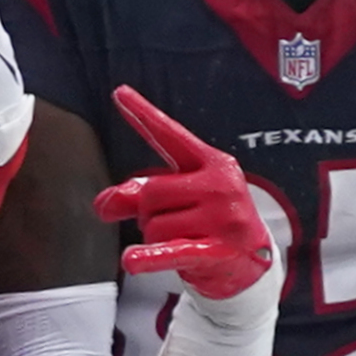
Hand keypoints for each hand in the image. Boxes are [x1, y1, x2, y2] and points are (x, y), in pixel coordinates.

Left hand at [88, 84, 277, 299]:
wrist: (251, 263)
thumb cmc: (210, 222)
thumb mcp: (179, 200)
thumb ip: (136, 196)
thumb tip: (104, 206)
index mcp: (211, 162)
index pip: (170, 136)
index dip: (143, 115)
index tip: (119, 93)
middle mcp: (219, 184)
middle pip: (151, 193)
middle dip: (148, 213)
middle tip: (171, 224)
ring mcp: (222, 217)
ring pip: (154, 226)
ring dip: (155, 239)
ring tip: (182, 240)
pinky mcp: (218, 250)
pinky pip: (172, 250)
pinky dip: (150, 257)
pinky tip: (132, 260)